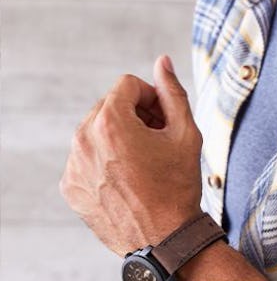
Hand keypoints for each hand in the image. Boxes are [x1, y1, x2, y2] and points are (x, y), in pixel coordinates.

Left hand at [60, 55, 202, 255]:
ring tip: (143, 156)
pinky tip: (127, 174)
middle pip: (109, 104)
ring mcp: (74, 165)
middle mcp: (84, 140)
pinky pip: (85, 154)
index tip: (162, 117)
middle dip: (134, 113)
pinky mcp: (70, 186)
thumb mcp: (185, 131)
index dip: (150, 96)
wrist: (164, 238)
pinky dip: (104, 156)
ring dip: (119, 133)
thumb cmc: (177, 184)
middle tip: (157, 136)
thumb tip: (163, 61)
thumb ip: (172, 91)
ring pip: (96, 128)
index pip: (127, 84)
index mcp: (111, 123)